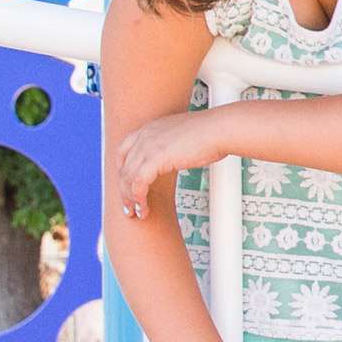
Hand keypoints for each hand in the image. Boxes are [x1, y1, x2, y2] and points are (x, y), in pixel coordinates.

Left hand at [116, 108, 231, 218]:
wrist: (219, 130)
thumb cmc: (212, 133)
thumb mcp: (183, 138)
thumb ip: (173, 147)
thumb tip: (178, 157)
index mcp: (150, 128)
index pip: (124, 150)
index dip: (122, 170)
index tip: (126, 184)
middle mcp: (144, 135)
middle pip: (123, 167)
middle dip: (124, 189)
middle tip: (129, 206)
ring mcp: (147, 146)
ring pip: (127, 178)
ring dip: (130, 199)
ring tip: (138, 213)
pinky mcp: (154, 159)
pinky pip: (138, 184)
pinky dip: (139, 199)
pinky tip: (145, 208)